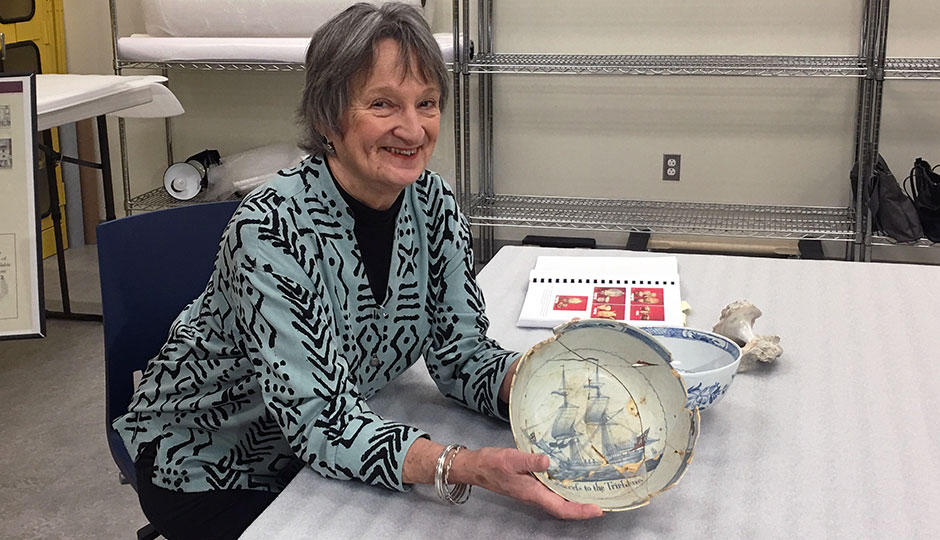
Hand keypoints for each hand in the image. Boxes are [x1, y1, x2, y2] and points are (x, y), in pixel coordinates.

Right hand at [453, 447, 603, 519]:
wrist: (476, 466)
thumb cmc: (490, 464)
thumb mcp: (510, 458)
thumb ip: (530, 460)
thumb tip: (548, 462)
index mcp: (532, 492)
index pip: (561, 508)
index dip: (581, 511)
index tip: (597, 509)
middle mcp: (535, 494)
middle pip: (563, 507)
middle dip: (583, 507)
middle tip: (602, 502)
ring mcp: (532, 490)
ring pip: (558, 499)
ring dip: (575, 499)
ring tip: (592, 492)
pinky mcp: (530, 483)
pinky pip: (551, 490)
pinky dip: (563, 488)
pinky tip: (569, 478)